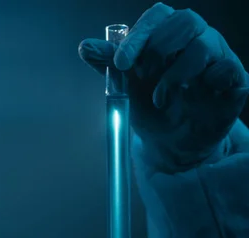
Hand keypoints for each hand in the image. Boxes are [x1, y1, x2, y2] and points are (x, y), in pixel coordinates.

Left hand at [79, 3, 248, 168]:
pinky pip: (227, 70)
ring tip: (160, 99)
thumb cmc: (149, 105)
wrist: (170, 141)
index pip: (157, 16)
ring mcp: (218, 56)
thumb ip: (108, 63)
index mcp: (168, 33)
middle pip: (185, 21)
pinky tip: (194, 96)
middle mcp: (196, 38)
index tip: (121, 62)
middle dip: (158, 50)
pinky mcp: (235, 79)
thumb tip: (85, 46)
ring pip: (204, 46)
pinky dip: (207, 83)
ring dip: (174, 75)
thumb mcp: (124, 84)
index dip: (139, 35)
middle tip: (144, 77)